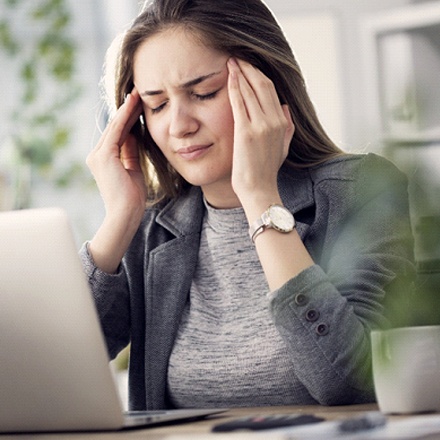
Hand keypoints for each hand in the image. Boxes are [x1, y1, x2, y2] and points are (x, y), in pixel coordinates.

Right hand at [87, 88, 146, 221]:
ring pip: (115, 126)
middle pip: (115, 127)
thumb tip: (134, 134)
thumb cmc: (132, 197)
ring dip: (127, 109)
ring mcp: (98, 155)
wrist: (125, 214)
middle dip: (127, 110)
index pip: (118, 134)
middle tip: (138, 92)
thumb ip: (131, 152)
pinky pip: (116, 131)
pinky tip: (133, 104)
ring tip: (137, 93)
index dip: (128, 118)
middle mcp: (97, 155)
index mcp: (104, 160)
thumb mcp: (133, 169)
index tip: (139, 105)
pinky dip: (125, 117)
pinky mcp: (103, 156)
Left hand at [227, 58, 294, 206]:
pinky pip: (240, 103)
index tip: (248, 65)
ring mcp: (260, 126)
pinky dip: (234, 87)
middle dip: (249, 68)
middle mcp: (274, 121)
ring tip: (231, 61)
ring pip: (251, 90)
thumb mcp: (283, 147)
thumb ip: (287, 126)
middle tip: (237, 57)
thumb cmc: (267, 171)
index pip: (271, 90)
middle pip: (262, 85)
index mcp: (282, 122)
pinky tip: (229, 77)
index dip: (259, 74)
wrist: (258, 189)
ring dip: (240, 73)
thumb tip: (286, 107)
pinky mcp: (246, 132)